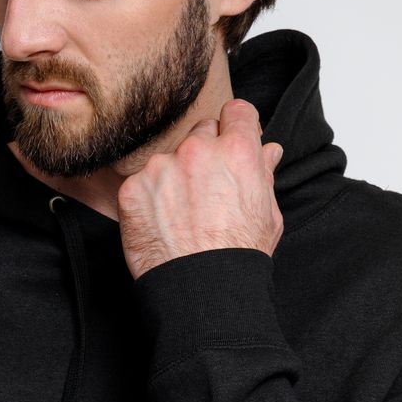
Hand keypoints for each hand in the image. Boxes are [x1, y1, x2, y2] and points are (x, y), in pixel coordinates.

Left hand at [117, 98, 283, 279]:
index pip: (237, 113)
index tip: (232, 140)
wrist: (201, 289)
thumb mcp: (267, 213)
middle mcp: (197, 150)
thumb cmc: (238, 255)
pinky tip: (162, 222)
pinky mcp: (133, 187)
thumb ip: (264, 174)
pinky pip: (142, 182)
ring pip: (169, 158)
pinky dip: (150, 198)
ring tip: (183, 214)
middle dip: (205, 153)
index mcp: (237, 151)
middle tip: (207, 189)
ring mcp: (161, 167)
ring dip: (174, 176)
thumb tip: (268, 151)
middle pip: (201, 132)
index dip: (236, 127)